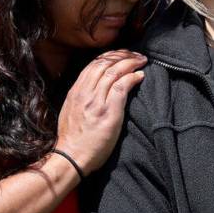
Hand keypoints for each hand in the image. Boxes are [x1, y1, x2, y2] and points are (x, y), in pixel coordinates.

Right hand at [55, 50, 146, 174]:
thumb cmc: (73, 140)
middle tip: (136, 55)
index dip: (110, 56)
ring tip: (141, 61)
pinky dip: (132, 78)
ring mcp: (96, 101)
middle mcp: (85, 93)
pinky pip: (122, 87)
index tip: (121, 54)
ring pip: (114, 71)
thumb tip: (96, 88)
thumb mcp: (71, 111)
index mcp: (76, 91)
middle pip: (105, 63)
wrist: (72, 157)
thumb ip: (82, 97)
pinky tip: (140, 76)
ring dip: (131, 63)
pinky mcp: (108, 112)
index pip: (93, 64)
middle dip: (123, 55)